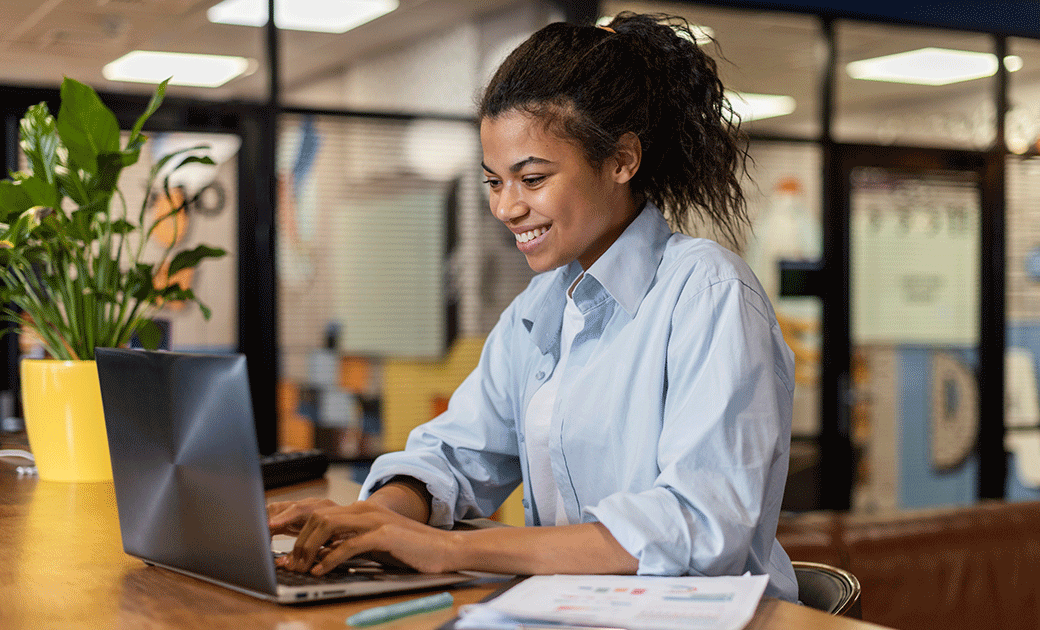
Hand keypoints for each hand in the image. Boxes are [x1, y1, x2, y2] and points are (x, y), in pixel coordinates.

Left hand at [273, 499, 457, 575]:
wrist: (445, 549)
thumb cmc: (409, 550)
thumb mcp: (373, 545)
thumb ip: (348, 545)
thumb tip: (318, 557)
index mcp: (361, 509)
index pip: (318, 512)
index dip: (296, 530)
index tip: (282, 550)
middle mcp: (365, 509)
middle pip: (317, 516)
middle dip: (297, 540)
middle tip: (288, 564)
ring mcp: (375, 519)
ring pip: (328, 526)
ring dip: (309, 548)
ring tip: (302, 568)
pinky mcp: (385, 534)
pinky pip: (349, 545)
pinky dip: (330, 558)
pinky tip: (321, 571)